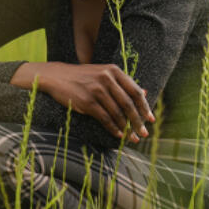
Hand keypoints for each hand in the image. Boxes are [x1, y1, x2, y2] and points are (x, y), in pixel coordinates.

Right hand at [13, 62, 153, 142]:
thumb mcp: (103, 73)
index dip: (145, 106)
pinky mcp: (87, 101)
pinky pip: (105, 118)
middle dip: (138, 121)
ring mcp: (97, 90)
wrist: (57, 76)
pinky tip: (118, 135)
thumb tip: (144, 93)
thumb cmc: (83, 77)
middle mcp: (106, 78)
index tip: (151, 119)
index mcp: (114, 71)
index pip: (135, 91)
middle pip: (128, 103)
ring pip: (117, 112)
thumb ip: (123, 83)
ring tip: (132, 137)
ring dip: (127, 128)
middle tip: (144, 133)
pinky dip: (113, 128)